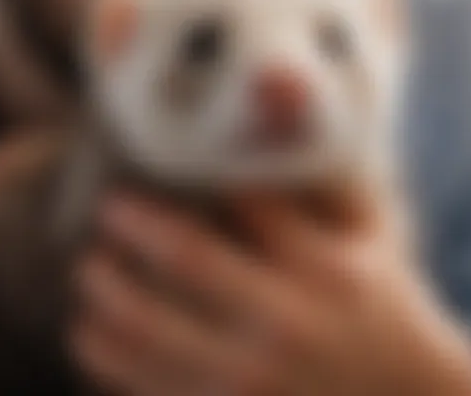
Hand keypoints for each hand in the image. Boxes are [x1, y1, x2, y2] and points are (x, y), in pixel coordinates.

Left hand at [74, 183, 470, 395]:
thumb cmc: (381, 301)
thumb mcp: (377, 235)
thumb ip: (334, 181)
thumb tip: (280, 103)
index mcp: (326, 268)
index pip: (246, 201)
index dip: (196, 170)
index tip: (160, 154)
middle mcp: (289, 324)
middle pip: (188, 258)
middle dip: (134, 222)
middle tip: (109, 206)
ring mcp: (255, 381)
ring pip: (151, 331)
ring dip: (106, 293)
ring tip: (89, 268)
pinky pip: (150, 389)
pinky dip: (108, 358)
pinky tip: (90, 331)